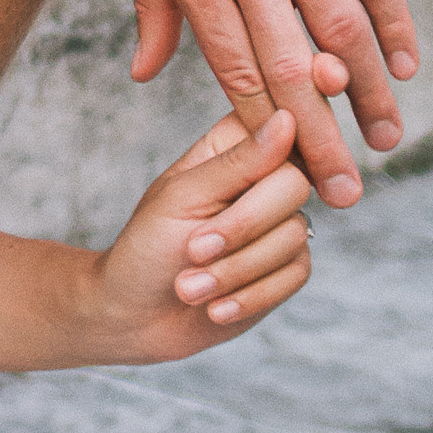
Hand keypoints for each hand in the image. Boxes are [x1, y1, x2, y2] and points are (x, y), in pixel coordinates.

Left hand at [83, 107, 313, 360]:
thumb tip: (286, 118)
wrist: (138, 313)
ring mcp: (280, 225)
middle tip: (192, 250)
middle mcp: (264, 181)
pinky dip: (249, 296)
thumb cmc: (149, 245)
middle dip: (240, 228)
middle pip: (293, 186)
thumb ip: (239, 162)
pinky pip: (295, 276)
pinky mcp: (288, 267)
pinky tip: (215, 308)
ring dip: (234, 271)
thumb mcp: (184, 197)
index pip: (277, 131)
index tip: (226, 194)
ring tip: (188, 288)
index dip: (267, 159)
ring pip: (293, 236)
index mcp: (234, 147)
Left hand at [119, 0, 416, 207]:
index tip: (286, 178)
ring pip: (340, 28)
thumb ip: (154, 2)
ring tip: (389, 137)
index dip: (266, 132)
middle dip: (321, 138)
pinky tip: (407, 61)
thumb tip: (147, 73)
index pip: (236, 72)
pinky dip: (392, 21)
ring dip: (370, 90)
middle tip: (346, 193)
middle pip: (293, 68)